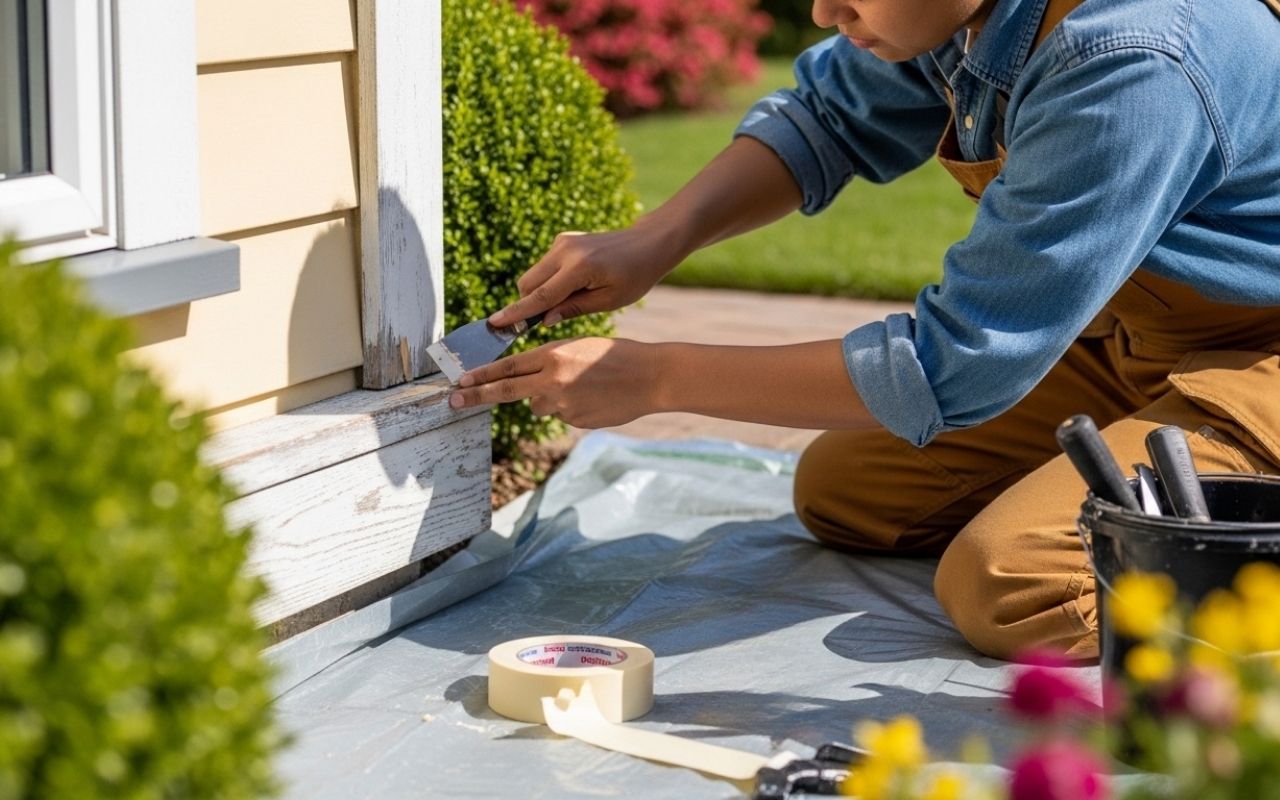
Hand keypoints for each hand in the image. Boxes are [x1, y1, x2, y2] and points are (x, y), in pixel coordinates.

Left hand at [447, 338, 660, 428]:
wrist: (650, 376)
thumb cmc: (617, 355)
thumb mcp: (579, 347)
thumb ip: (551, 362)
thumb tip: (530, 386)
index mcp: (553, 356)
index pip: (508, 367)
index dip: (481, 375)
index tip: (460, 381)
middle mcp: (553, 381)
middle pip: (506, 391)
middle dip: (476, 396)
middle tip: (452, 401)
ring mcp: (563, 405)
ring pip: (539, 405)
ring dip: (549, 399)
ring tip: (583, 387)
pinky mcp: (576, 422)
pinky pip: (563, 415)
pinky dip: (573, 408)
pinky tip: (595, 398)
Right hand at [487, 224, 685, 328]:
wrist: (648, 243)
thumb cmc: (635, 276)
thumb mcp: (609, 301)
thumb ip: (573, 309)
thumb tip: (542, 321)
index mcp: (579, 268)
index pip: (540, 296)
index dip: (516, 313)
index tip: (494, 324)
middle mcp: (565, 251)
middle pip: (527, 284)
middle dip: (529, 304)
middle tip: (548, 319)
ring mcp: (562, 241)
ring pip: (533, 275)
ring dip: (541, 292)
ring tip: (573, 299)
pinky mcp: (563, 239)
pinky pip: (545, 266)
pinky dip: (550, 280)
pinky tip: (576, 284)